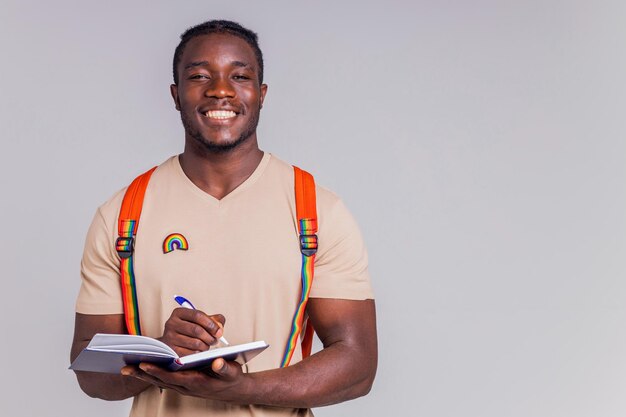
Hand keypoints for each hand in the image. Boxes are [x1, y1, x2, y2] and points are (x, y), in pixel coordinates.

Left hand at [121, 358, 248, 402]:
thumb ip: (224, 367)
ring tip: (127, 368)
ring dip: (143, 375)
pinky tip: (142, 368)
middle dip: (142, 374)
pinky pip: (164, 380)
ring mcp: (183, 387)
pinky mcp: (182, 384)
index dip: (158, 371)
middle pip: (160, 381)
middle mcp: (186, 386)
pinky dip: (152, 375)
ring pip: (160, 381)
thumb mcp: (232, 371)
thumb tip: (217, 362)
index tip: (144, 364)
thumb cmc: (231, 378)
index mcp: (196, 382)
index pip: (172, 377)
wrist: (234, 390)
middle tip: (124, 368)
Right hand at [159, 308, 225, 356]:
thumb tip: (220, 326)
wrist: (171, 342)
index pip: (198, 315)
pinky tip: (199, 350)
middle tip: (215, 340)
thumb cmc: (188, 329)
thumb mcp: (198, 320)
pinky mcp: (172, 350)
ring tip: (207, 345)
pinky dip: (199, 353)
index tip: (218, 331)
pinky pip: (191, 353)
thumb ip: (213, 319)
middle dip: (210, 337)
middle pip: (197, 330)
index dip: (211, 323)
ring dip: (206, 346)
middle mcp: (172, 323)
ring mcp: (170, 337)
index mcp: (179, 313)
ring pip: (195, 343)